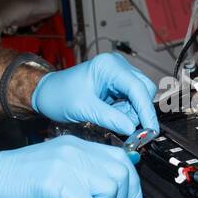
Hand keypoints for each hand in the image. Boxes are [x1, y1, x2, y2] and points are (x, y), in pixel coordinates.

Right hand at [0, 136, 141, 197]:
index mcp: (77, 144)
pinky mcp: (56, 181)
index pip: (121, 157)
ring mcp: (66, 163)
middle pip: (121, 173)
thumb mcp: (56, 168)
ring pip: (109, 190)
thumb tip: (113, 190)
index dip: (132, 183)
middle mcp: (75, 149)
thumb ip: (83, 172)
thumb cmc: (17, 180)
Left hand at [30, 53, 158, 136]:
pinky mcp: (117, 85)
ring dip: (131, 114)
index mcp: (108, 66)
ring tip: (110, 120)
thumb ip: (110, 118)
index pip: (137, 87)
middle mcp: (117, 66)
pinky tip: (112, 116)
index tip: (150, 129)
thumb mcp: (84, 109)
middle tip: (132, 131)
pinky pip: (131, 100)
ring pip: (139, 97)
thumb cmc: (59, 95)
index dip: (146, 110)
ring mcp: (118, 75)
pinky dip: (125, 113)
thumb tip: (132, 129)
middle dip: (139, 112)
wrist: (47, 93)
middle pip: (143, 90)